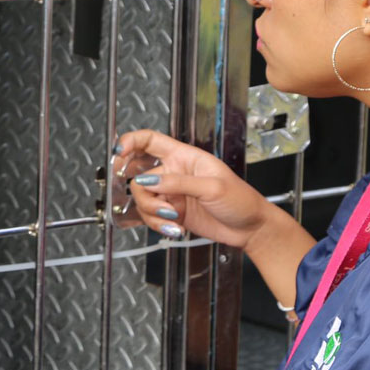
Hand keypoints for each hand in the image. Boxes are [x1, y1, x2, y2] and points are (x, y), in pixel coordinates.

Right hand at [114, 129, 269, 248]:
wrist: (250, 229)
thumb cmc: (241, 200)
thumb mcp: (212, 187)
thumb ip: (178, 183)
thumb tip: (149, 179)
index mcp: (184, 156)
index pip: (150, 140)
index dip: (131, 142)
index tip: (119, 153)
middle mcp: (174, 173)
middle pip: (139, 173)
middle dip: (140, 187)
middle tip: (148, 196)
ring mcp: (172, 194)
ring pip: (144, 199)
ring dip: (153, 211)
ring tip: (173, 218)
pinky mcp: (172, 213)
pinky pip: (152, 217)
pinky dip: (158, 224)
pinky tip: (175, 228)